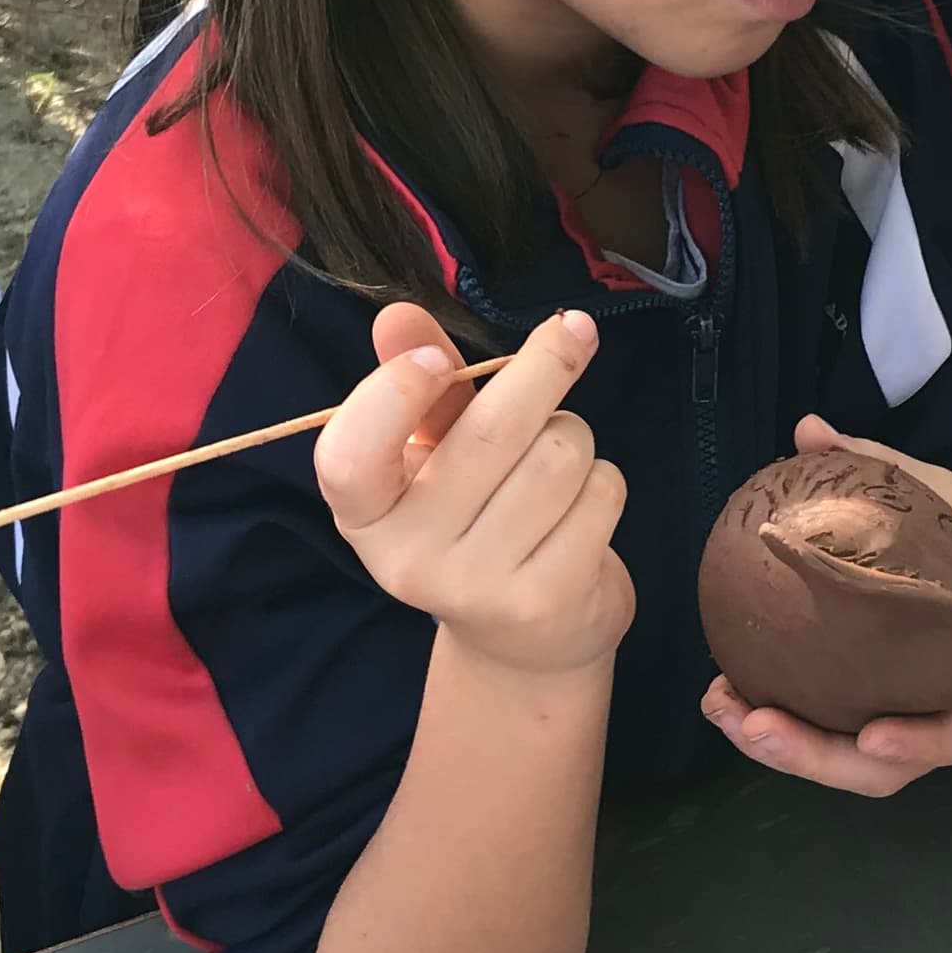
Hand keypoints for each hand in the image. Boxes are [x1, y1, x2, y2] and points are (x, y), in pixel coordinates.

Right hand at [320, 302, 630, 683]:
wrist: (522, 639)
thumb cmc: (472, 516)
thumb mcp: (434, 450)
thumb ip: (420, 380)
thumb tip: (398, 313)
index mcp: (364, 513)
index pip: (349, 454)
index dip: (393, 395)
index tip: (438, 360)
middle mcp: (407, 559)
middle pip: (490, 432)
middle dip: (545, 366)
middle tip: (572, 332)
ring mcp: (477, 586)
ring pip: (558, 456)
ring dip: (575, 437)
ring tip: (558, 461)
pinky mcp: (545, 601)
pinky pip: (600, 495)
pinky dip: (602, 483)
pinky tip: (580, 508)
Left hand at [699, 416, 951, 789]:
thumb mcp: (948, 505)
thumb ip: (884, 470)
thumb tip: (809, 429)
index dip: (919, 742)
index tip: (873, 737)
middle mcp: (941, 723)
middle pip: (880, 771)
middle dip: (814, 758)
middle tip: (758, 722)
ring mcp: (901, 732)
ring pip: (843, 766)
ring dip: (781, 749)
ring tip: (724, 708)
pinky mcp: (865, 724)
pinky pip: (824, 738)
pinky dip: (776, 726)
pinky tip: (726, 696)